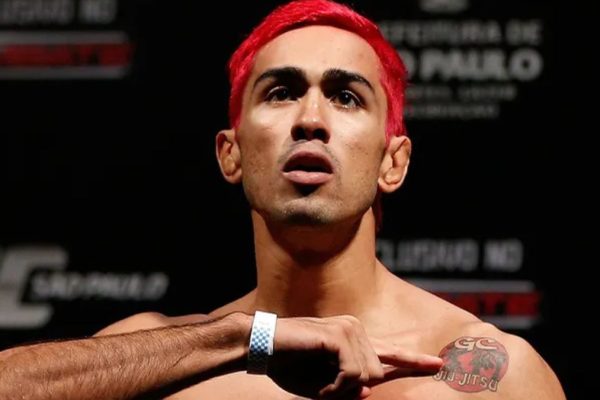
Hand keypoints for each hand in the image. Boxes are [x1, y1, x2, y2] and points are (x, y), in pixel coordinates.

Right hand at [267, 315, 441, 398]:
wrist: (262, 347)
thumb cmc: (289, 365)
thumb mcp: (322, 386)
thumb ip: (348, 389)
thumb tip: (368, 391)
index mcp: (354, 340)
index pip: (390, 353)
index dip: (414, 361)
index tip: (438, 364)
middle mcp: (356, 330)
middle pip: (378, 374)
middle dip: (350, 392)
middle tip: (321, 388)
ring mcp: (349, 329)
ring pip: (368, 376)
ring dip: (340, 390)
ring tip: (315, 380)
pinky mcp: (340, 334)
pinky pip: (353, 374)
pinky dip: (335, 388)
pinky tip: (319, 382)